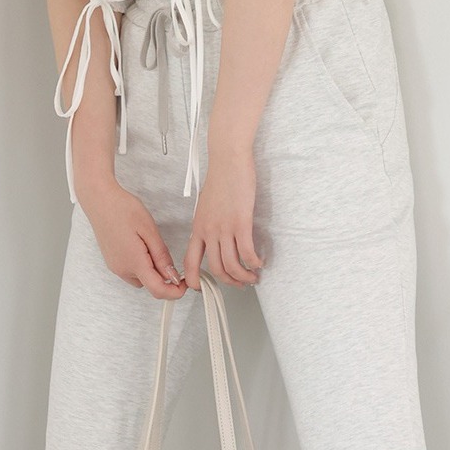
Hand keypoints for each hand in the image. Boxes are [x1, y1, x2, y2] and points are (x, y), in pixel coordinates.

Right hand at [79, 176, 186, 299]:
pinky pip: (131, 271)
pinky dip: (141, 265)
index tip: (184, 284)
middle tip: (167, 254)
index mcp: (134, 262)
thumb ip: (161, 256)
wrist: (99, 200)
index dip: (175, 291)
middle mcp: (122, 269)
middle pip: (150, 285)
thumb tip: (172, 276)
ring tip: (150, 245)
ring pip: (141, 279)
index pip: (158, 290)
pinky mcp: (112, 262)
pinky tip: (141, 246)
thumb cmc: (122, 209)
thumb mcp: (149, 230)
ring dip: (151, 270)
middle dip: (163, 276)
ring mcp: (115, 266)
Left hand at [183, 144, 263, 287]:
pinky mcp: (241, 223)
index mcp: (198, 228)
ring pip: (232, 265)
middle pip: (216, 269)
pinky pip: (247, 252)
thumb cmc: (221, 179)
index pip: (189, 261)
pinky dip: (254, 262)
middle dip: (229, 282)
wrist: (228, 161)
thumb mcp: (206, 206)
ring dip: (244, 276)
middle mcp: (208, 231)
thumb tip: (215, 237)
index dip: (193, 279)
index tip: (200, 288)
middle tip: (240, 284)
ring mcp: (224, 228)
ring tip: (253, 276)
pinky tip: (259, 262)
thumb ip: (208, 224)